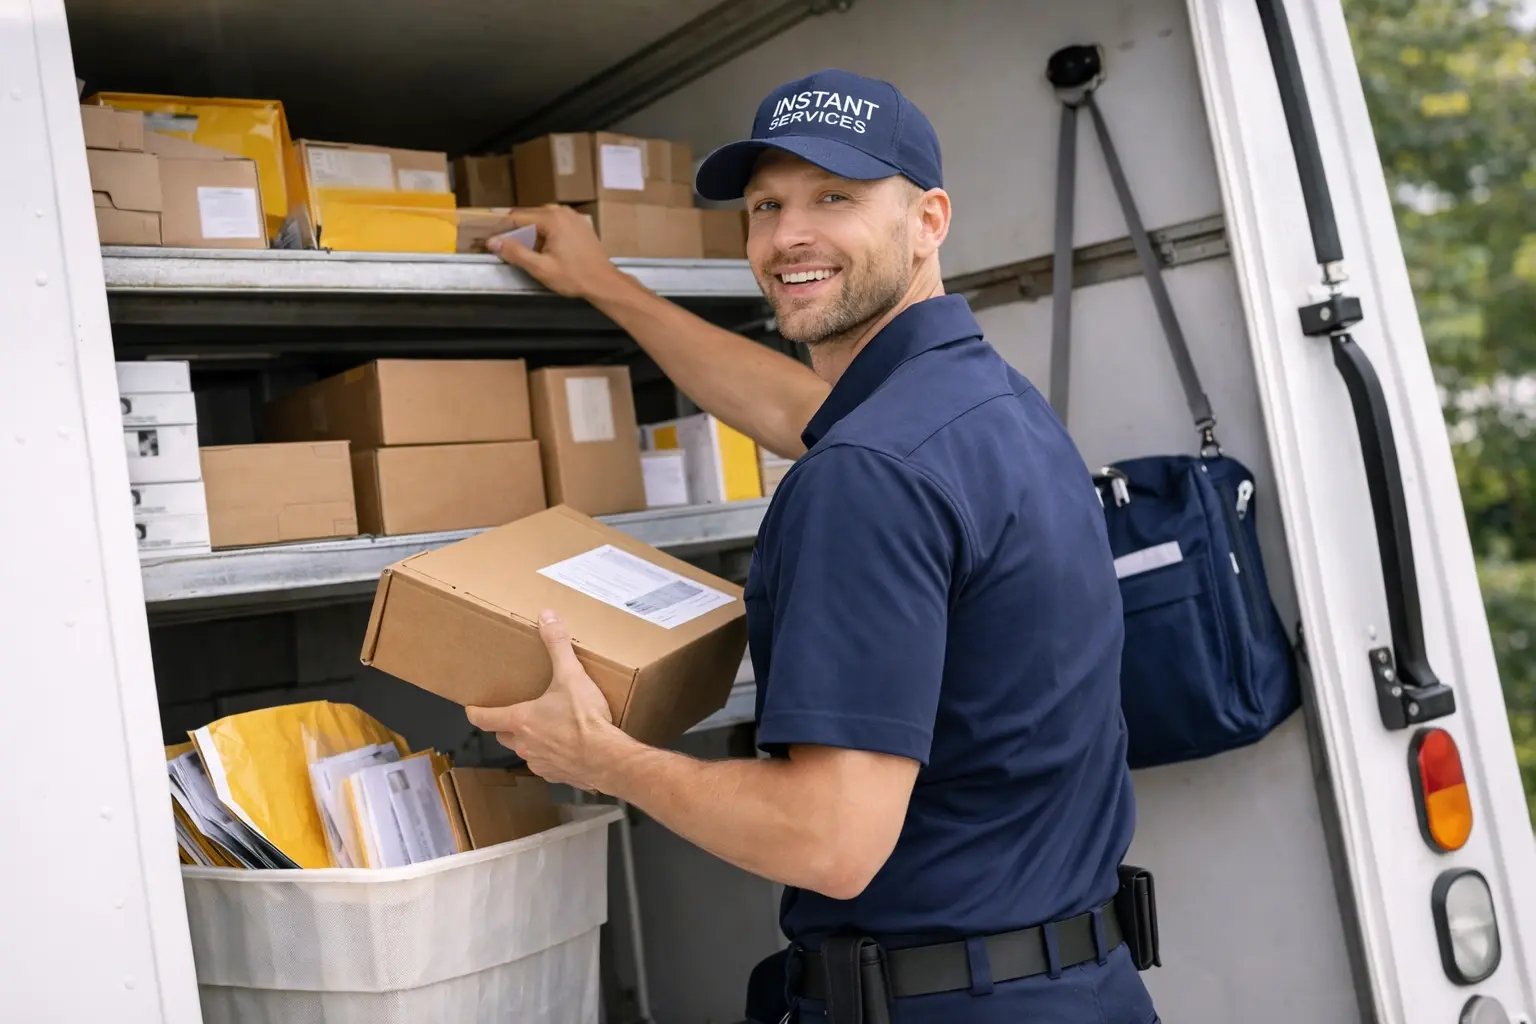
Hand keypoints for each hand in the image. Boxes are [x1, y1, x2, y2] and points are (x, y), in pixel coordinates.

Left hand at [466, 610, 618, 791]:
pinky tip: (567, 747)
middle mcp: (525, 744)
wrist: (606, 758)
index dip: (476, 712)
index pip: (486, 718)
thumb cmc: (584, 720)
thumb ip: (557, 645)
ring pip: (526, 751)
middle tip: (515, 714)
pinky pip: (547, 765)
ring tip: (547, 728)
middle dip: (506, 725)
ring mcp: (540, 762)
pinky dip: (552, 756)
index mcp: (522, 720)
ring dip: (531, 741)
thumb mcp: (571, 675)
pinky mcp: (558, 775)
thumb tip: (547, 617)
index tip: (471, 709)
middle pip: (504, 735)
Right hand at [486, 205, 625, 300]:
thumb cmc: (575, 277)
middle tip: (505, 247)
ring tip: (525, 251)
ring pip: (541, 219)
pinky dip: (545, 233)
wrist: (604, 282)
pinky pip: (554, 223)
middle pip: (529, 216)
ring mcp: (572, 216)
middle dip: (516, 231)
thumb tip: (493, 242)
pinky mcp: (578, 224)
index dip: (501, 228)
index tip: (490, 238)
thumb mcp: (540, 268)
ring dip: (530, 232)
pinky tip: (543, 249)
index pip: (517, 217)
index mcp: (552, 218)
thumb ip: (515, 252)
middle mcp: (562, 211)